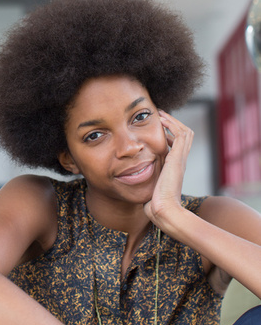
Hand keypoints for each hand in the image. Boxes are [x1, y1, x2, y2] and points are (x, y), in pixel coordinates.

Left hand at [143, 110, 192, 227]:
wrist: (165, 210)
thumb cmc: (156, 205)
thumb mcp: (152, 190)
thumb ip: (149, 184)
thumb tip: (139, 186)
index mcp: (175, 168)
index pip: (178, 146)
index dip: (171, 135)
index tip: (159, 129)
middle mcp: (180, 162)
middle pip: (185, 137)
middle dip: (174, 125)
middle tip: (161, 117)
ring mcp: (180, 159)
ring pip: (185, 133)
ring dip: (173, 121)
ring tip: (161, 114)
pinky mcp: (177, 158)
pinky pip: (180, 134)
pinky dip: (172, 124)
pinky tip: (161, 120)